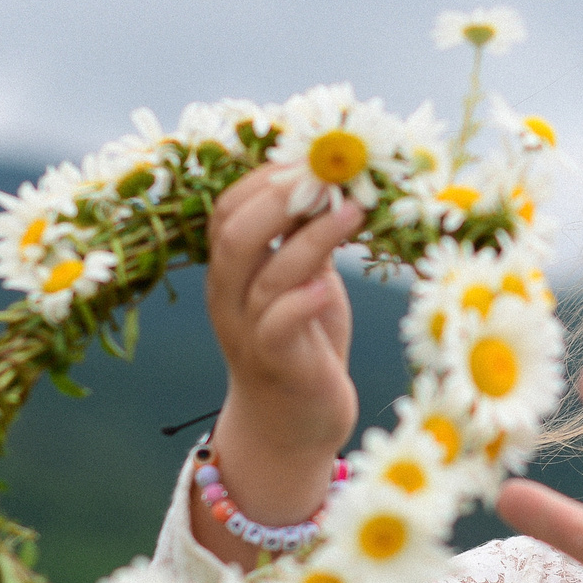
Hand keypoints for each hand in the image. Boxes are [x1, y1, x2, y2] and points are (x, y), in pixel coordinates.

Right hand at [197, 168, 362, 558]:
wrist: (293, 425)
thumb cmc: (304, 344)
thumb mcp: (305, 280)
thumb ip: (306, 240)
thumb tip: (336, 184)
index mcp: (230, 270)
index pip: (227, 209)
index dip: (265, 178)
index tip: (312, 156)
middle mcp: (229, 297)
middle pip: (234, 233)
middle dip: (280, 195)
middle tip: (328, 174)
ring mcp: (248, 332)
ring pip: (264, 274)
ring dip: (310, 237)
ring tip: (354, 210)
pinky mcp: (276, 364)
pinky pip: (278, 324)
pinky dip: (303, 299)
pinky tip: (329, 284)